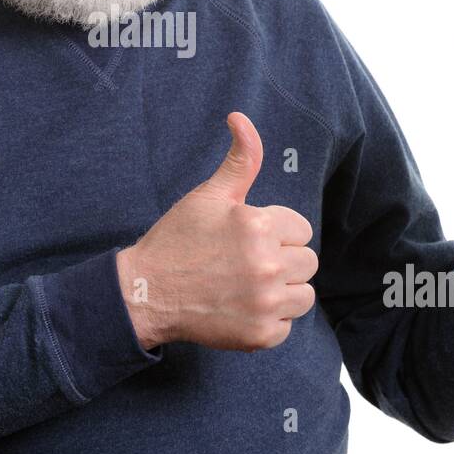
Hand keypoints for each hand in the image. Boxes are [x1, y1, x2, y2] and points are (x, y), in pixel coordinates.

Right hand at [116, 112, 317, 351]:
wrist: (147, 292)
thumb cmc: (177, 241)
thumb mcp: (209, 196)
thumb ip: (240, 161)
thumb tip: (241, 118)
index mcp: (258, 226)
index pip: (300, 229)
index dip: (276, 232)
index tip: (249, 239)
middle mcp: (267, 265)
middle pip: (307, 262)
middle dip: (282, 261)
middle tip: (246, 264)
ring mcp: (265, 303)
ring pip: (303, 296)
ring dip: (282, 292)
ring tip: (248, 286)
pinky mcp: (260, 335)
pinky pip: (286, 327)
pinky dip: (268, 321)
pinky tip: (241, 309)